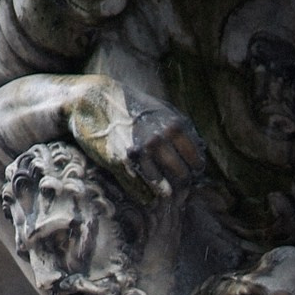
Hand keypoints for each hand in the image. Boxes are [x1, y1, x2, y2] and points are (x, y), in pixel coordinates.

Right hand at [73, 82, 203, 200]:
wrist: (94, 99)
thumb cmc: (130, 105)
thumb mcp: (160, 110)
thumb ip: (180, 128)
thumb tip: (200, 148)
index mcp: (174, 126)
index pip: (196, 159)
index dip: (195, 169)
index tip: (191, 173)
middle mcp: (160, 140)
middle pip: (182, 176)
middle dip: (182, 183)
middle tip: (179, 186)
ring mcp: (141, 153)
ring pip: (165, 188)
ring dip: (165, 192)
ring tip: (165, 192)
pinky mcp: (122, 163)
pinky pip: (143, 190)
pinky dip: (147, 195)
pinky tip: (148, 194)